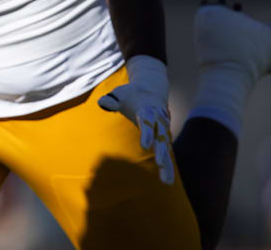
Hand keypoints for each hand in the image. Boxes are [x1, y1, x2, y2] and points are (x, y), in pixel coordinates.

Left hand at [97, 56, 174, 184]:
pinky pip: (166, 152)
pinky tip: (167, 180)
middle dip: (162, 151)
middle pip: (161, 137)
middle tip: (161, 165)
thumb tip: (102, 103)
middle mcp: (158, 121)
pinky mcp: (163, 136)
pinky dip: (168, 165)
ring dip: (167, 164)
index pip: (147, 122)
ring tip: (167, 181)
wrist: (152, 89)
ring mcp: (163, 129)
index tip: (146, 146)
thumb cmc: (131, 94)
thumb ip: (111, 100)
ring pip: (166, 148)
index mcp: (147, 110)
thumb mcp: (119, 93)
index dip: (147, 133)